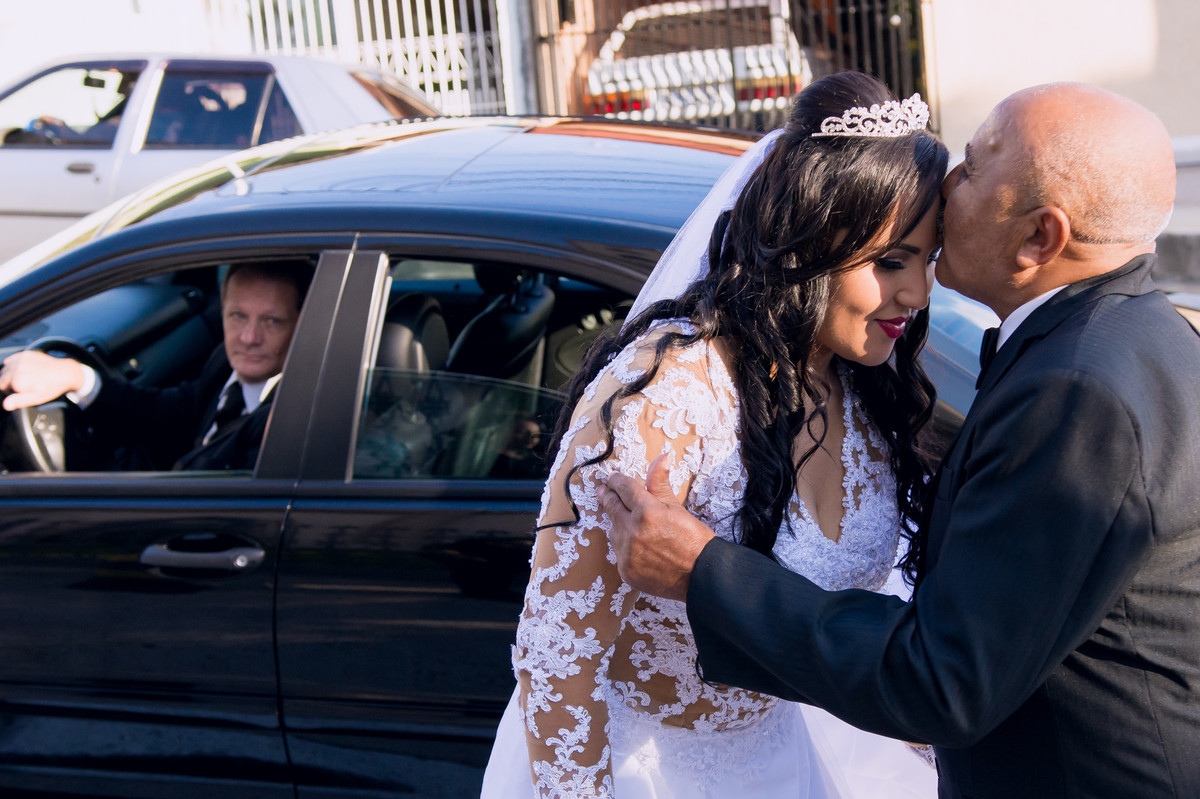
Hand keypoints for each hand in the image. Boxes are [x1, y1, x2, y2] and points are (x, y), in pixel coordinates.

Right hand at [0, 351, 86, 410]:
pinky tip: (24, 371)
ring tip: (25, 378)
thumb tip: (5, 405)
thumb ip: (19, 401)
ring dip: (10, 375)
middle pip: (2, 378)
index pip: (2, 388)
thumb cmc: (51, 387)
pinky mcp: (24, 354)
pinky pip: (10, 361)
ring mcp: (21, 359)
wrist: (64, 372)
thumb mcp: (37, 398)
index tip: (21, 392)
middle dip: (9, 383)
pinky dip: (13, 366)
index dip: (10, 392)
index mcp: (19, 380)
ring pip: (4, 369)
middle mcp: (17, 368)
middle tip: (25, 386)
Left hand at [597, 453, 715, 600]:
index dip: (616, 480)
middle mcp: (632, 532)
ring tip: (630, 522)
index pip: (624, 488)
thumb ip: (660, 483)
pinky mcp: (625, 570)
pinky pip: (618, 551)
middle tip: (604, 490)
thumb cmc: (693, 539)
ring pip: (613, 529)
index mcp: (647, 511)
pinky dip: (625, 545)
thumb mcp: (677, 507)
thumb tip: (662, 456)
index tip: (613, 478)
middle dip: (608, 496)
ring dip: (618, 523)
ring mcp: (627, 553)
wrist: (701, 576)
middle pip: (611, 506)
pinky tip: (637, 545)